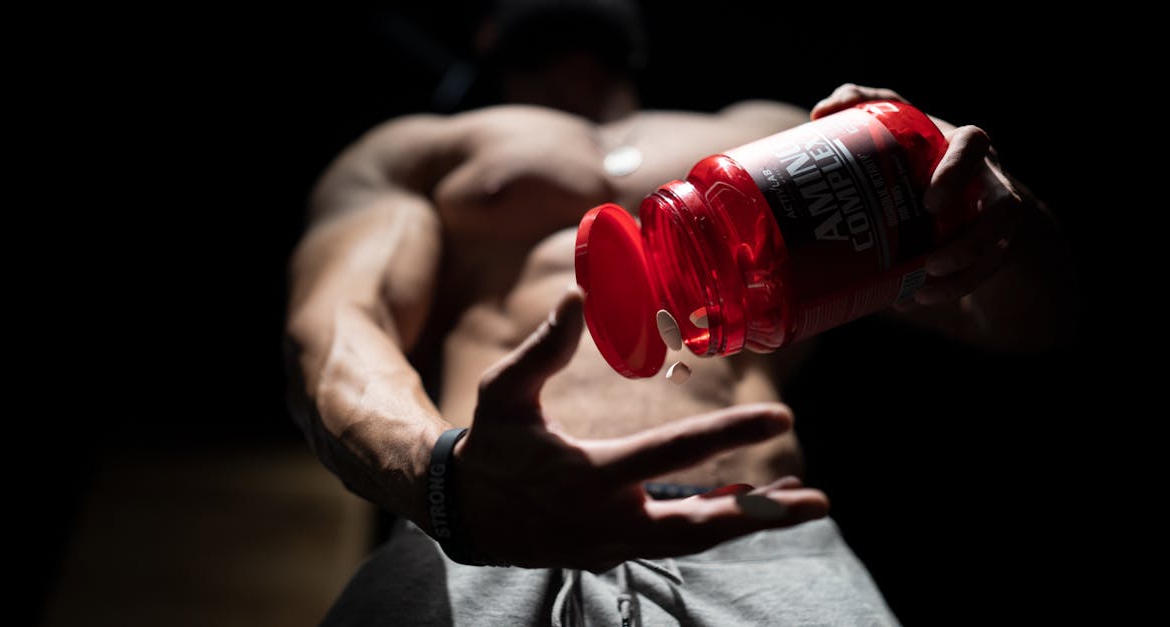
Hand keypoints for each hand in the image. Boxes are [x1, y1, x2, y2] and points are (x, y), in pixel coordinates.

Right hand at [453, 287, 828, 569]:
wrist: (462, 514)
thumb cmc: (488, 446)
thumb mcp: (503, 392)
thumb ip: (542, 347)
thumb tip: (575, 294)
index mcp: (587, 475)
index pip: (671, 453)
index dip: (729, 434)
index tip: (781, 416)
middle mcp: (608, 519)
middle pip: (700, 525)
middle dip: (762, 515)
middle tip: (819, 502)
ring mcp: (613, 544)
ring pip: (693, 538)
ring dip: (748, 520)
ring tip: (799, 501)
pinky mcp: (613, 552)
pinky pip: (673, 540)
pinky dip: (712, 523)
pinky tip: (745, 505)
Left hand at [812, 83, 1035, 305]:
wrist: (952, 187)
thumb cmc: (917, 152)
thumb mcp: (896, 124)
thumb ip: (862, 105)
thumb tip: (820, 113)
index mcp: (964, 147)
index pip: (974, 145)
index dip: (957, 171)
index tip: (929, 203)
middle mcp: (991, 180)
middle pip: (1006, 208)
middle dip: (972, 239)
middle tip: (930, 262)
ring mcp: (997, 217)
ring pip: (1000, 247)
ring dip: (965, 271)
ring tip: (923, 285)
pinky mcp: (997, 247)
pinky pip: (988, 272)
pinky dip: (955, 287)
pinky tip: (918, 297)